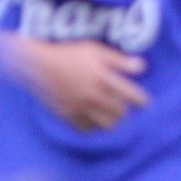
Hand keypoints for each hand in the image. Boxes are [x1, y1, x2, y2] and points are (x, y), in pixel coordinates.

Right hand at [18, 39, 148, 129]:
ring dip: (112, 121)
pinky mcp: (67, 115)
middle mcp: (93, 95)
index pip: (132, 96)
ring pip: (107, 125)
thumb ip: (120, 61)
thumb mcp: (96, 51)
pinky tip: (94, 119)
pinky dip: (94, 126)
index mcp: (103, 78)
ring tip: (112, 116)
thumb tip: (142, 67)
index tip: (144, 103)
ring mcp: (79, 107)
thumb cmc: (69, 54)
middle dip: (125, 111)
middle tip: (123, 108)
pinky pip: (87, 129)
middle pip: (121, 113)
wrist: (36, 64)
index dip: (142, 101)